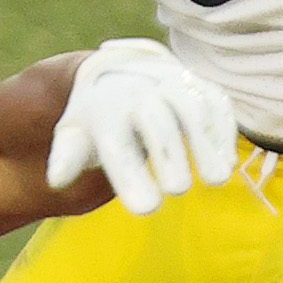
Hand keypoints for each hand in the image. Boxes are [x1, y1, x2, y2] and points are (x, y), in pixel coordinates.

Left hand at [48, 38, 237, 214]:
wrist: (114, 72)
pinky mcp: (196, 84)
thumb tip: (56, 181)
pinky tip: (226, 162)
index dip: (131, 175)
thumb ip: (68, 157)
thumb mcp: (73, 135)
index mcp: (105, 109)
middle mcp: (139, 91)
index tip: (146, 209)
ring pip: (191, 107)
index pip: (117, 143)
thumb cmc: (94, 119)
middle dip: (168, 154)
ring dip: (205, 142)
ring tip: (215, 179)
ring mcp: (170, 83)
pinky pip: (214, 101)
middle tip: (176, 189)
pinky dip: (222, 130)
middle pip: (157, 122)